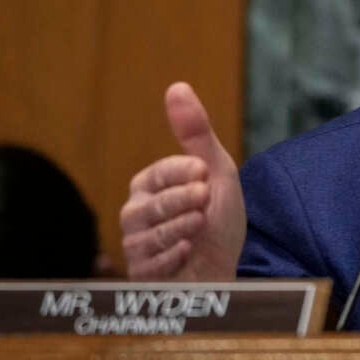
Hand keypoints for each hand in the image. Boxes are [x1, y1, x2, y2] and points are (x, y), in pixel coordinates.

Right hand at [120, 82, 245, 279]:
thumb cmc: (219, 221)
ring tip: (200, 225)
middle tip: (205, 203)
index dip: (185, 173)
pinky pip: (151, 262)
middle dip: (186, 202)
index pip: (160, 171)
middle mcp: (136, 212)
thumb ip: (195, 132)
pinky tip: (189, 251)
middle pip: (152, 203)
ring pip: (150, 232)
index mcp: (150, 184)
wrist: (224, 270)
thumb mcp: (216, 171)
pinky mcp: (140, 273)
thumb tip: (176, 86)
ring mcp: (135, 243)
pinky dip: (175, 255)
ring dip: (183, 227)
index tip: (205, 176)